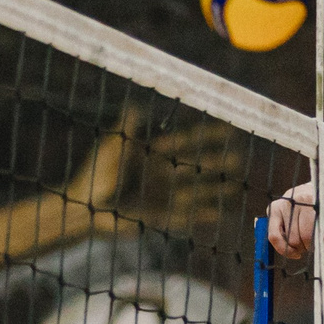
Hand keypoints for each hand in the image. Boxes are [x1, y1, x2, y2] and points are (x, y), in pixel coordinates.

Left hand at [72, 106, 247, 236]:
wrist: (83, 207)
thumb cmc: (95, 175)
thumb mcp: (113, 146)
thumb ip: (128, 128)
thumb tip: (136, 105)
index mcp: (154, 155)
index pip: (186, 143)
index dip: (206, 137)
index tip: (228, 130)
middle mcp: (163, 175)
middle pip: (198, 167)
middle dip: (218, 164)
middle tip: (240, 158)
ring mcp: (163, 197)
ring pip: (197, 192)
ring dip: (217, 189)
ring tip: (238, 186)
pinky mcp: (159, 217)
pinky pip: (186, 216)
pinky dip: (203, 215)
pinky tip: (220, 214)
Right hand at [265, 178, 323, 263]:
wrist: (317, 191)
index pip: (322, 223)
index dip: (323, 238)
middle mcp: (303, 197)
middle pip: (305, 236)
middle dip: (311, 246)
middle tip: (315, 245)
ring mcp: (287, 202)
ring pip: (291, 239)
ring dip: (299, 248)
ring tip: (305, 244)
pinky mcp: (274, 208)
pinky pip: (274, 236)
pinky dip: (283, 249)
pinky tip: (292, 251)